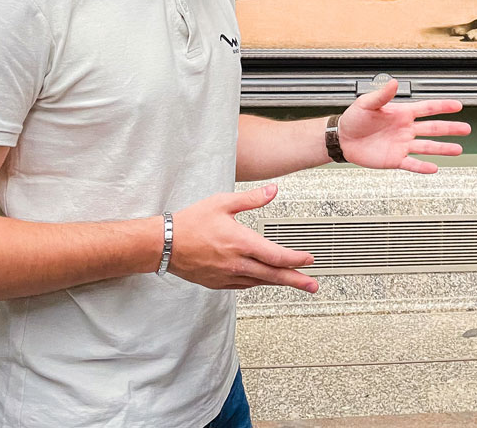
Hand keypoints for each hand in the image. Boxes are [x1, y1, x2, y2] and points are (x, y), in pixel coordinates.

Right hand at [169, 186, 318, 292]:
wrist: (164, 244)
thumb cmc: (190, 223)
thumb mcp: (222, 203)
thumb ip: (251, 198)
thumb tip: (272, 191)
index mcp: (241, 243)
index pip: (276, 256)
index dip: (296, 259)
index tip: (309, 259)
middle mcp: (236, 263)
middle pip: (274, 276)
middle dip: (297, 281)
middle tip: (313, 285)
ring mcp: (227, 276)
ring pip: (260, 282)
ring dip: (279, 283)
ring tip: (294, 283)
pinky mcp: (218, 283)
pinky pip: (245, 286)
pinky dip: (259, 283)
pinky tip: (264, 280)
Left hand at [336, 78, 469, 173]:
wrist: (343, 139)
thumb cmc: (354, 119)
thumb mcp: (366, 103)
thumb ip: (382, 95)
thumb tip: (393, 82)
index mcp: (401, 113)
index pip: (426, 108)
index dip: (442, 107)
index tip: (457, 105)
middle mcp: (405, 129)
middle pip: (433, 128)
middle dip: (450, 129)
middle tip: (466, 129)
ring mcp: (402, 145)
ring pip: (427, 147)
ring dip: (443, 148)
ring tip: (458, 150)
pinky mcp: (395, 159)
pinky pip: (412, 164)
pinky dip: (423, 167)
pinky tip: (434, 168)